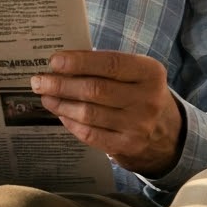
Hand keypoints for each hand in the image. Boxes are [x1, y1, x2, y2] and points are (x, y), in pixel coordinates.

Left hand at [30, 50, 183, 176]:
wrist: (168, 133)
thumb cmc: (142, 94)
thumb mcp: (137, 73)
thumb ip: (107, 66)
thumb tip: (63, 63)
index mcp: (150, 73)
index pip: (109, 63)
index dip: (78, 62)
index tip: (54, 61)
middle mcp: (147, 99)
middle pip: (94, 90)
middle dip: (61, 84)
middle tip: (39, 80)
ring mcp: (138, 125)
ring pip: (88, 113)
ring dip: (61, 103)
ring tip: (46, 96)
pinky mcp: (127, 146)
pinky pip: (90, 134)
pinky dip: (70, 122)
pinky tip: (61, 113)